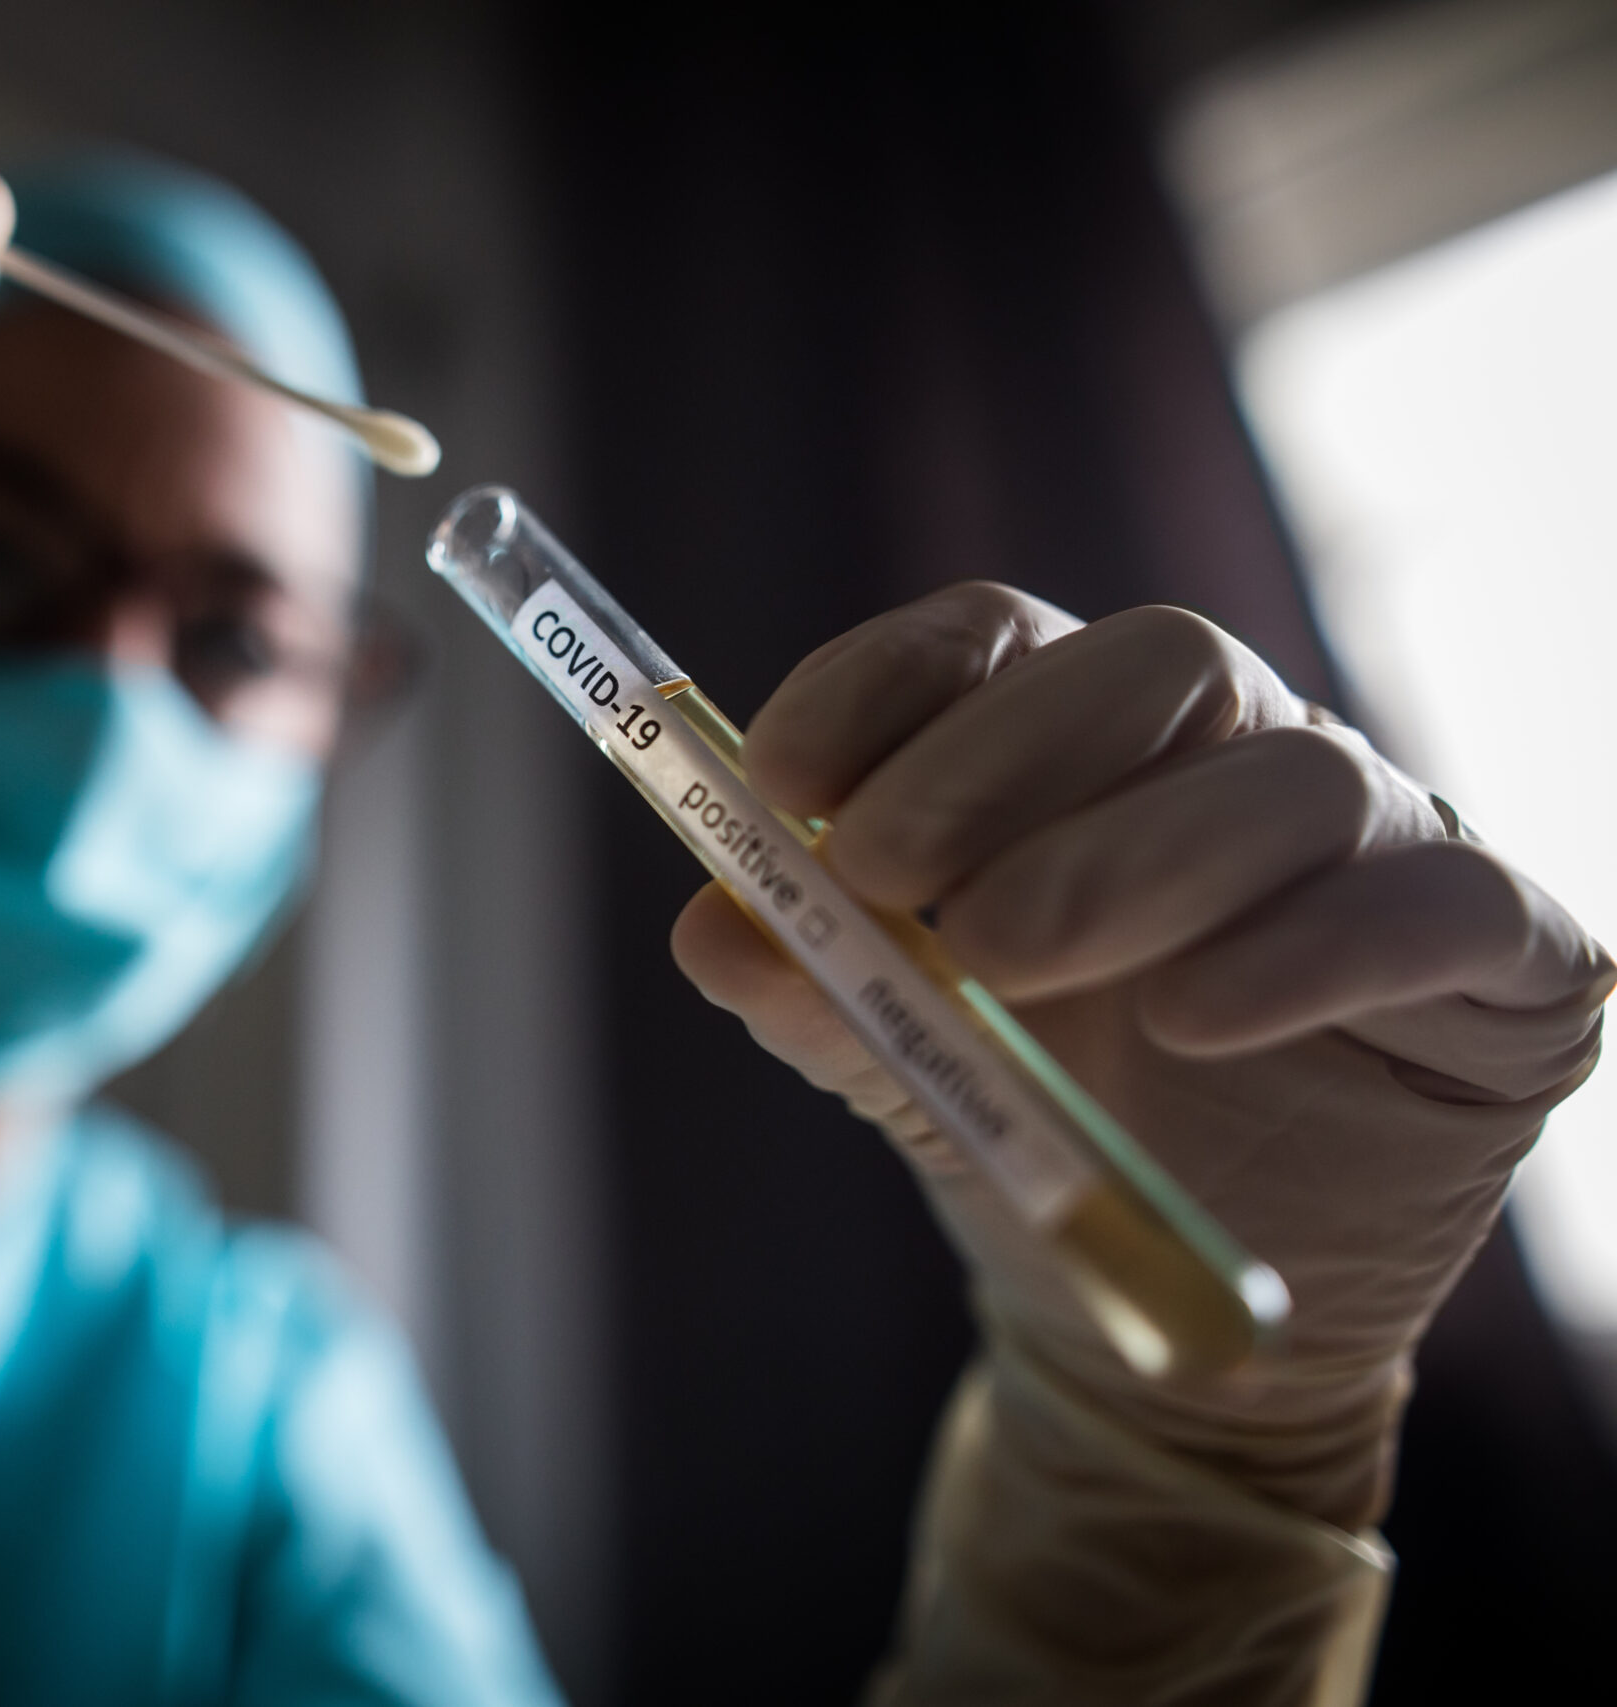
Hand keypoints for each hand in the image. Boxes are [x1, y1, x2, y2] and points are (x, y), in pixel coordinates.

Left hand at [672, 584, 1612, 1527]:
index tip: (774, 779)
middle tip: (882, 877)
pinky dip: (1311, 951)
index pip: (995, 639)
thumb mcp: (898, 1062)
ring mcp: (1380, 847)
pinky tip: (1191, 1018)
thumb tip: (714, 926)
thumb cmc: (1038, 1132)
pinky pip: (1441, 906)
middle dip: (999, 761)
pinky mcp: (1505, 959)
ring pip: (1291, 780)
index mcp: (1085, 747)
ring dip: (1128, 859)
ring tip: (1000, 958)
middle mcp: (1239, 759)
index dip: (880, 686)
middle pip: (1154, 662)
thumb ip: (813, 987)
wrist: (1175, 1320)